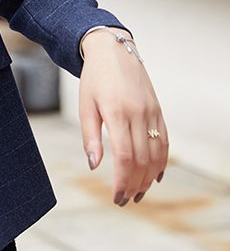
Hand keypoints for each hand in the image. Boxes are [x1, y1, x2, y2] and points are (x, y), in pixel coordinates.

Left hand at [78, 29, 167, 205]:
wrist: (113, 51)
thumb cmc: (94, 79)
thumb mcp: (85, 106)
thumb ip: (90, 136)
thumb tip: (94, 166)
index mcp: (117, 113)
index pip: (124, 157)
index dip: (122, 181)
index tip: (116, 197)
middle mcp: (139, 114)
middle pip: (143, 160)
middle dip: (135, 184)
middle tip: (125, 199)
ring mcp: (151, 112)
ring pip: (157, 153)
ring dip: (149, 177)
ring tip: (139, 193)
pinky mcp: (158, 111)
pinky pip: (165, 141)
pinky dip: (162, 161)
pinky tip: (155, 176)